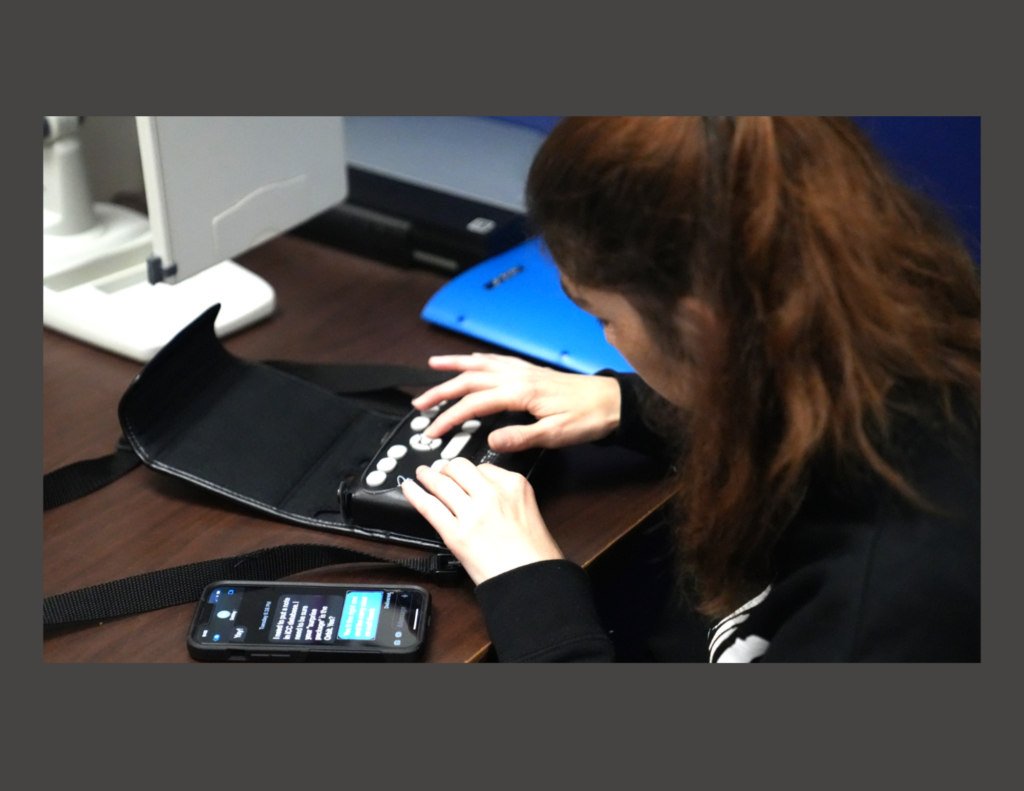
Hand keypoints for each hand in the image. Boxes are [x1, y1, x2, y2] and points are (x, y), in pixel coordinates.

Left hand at [400, 457, 562, 584]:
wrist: (530, 581)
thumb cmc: (535, 554)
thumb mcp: (529, 509)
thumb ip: (507, 495)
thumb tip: (483, 492)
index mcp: (514, 485)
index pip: (484, 466)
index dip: (470, 472)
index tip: (464, 476)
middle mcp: (492, 494)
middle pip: (459, 467)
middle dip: (447, 468)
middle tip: (441, 472)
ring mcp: (471, 513)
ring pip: (441, 483)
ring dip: (427, 475)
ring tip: (421, 474)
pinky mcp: (455, 533)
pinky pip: (429, 507)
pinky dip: (415, 494)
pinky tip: (408, 487)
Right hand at [412, 353, 620, 451]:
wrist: (613, 402)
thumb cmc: (588, 418)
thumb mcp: (555, 435)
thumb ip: (521, 438)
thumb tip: (490, 441)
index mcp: (520, 392)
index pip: (474, 404)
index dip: (449, 418)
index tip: (433, 431)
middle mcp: (518, 376)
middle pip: (469, 380)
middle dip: (440, 391)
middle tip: (419, 404)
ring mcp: (524, 371)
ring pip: (480, 365)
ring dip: (454, 367)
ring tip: (432, 367)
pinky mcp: (532, 371)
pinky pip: (497, 360)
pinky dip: (478, 360)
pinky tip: (472, 361)